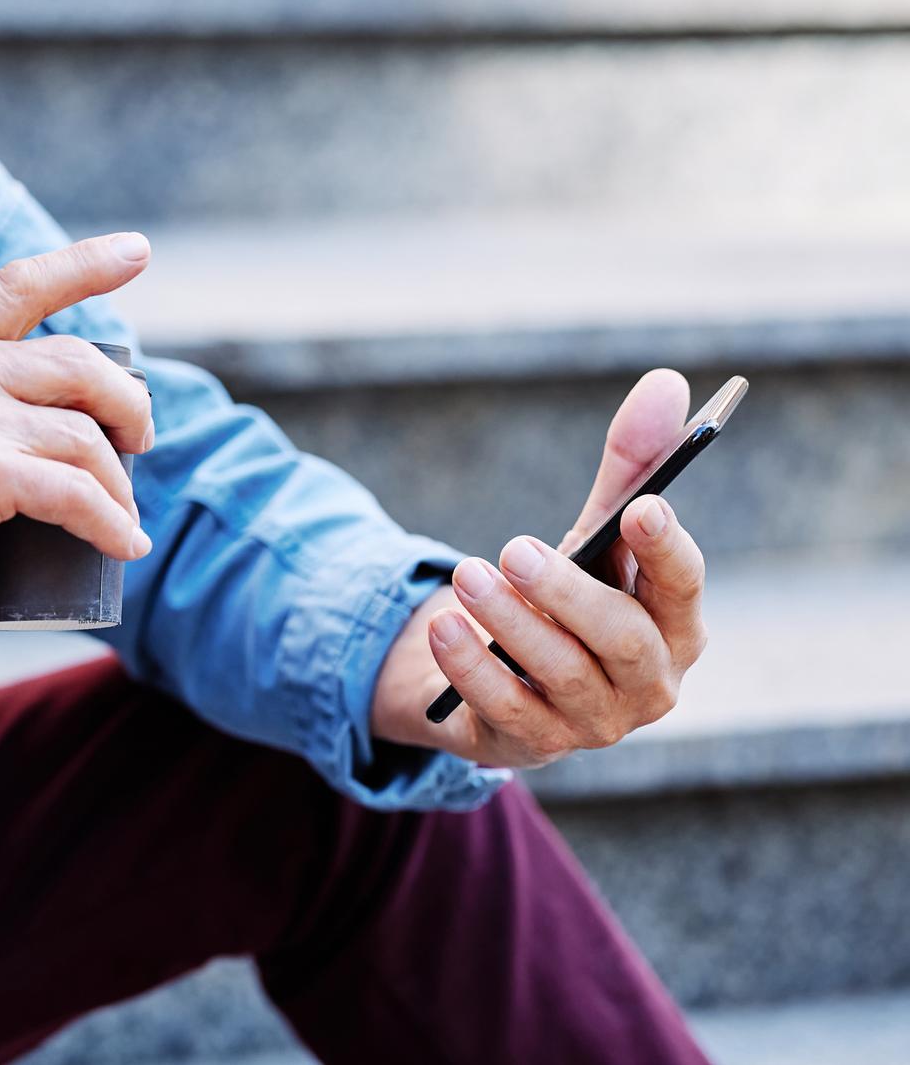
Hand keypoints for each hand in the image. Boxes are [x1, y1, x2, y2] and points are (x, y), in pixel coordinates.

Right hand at [0, 231, 157, 611]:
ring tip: (123, 515)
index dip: (84, 264)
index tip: (135, 251)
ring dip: (118, 483)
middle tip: (139, 440)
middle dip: (127, 403)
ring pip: (84, 436)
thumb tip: (10, 432)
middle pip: (78, 363)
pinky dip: (111, 523)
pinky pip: (75, 494)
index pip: (19, 285)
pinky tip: (124, 546)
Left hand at [371, 368, 710, 768]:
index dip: (666, 549)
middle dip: (568, 592)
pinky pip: (505, 710)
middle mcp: (649, 682)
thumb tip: (665, 383)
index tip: (644, 507)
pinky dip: (472, 667)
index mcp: (676, 625)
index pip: (684, 587)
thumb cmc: (569, 593)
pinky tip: (443, 626)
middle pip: (622, 640)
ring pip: (561, 674)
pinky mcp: (535, 743)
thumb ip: (628, 465)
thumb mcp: (593, 532)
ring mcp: (596, 722)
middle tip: (512, 548)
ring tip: (466, 574)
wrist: (502, 672)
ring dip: (510, 622)